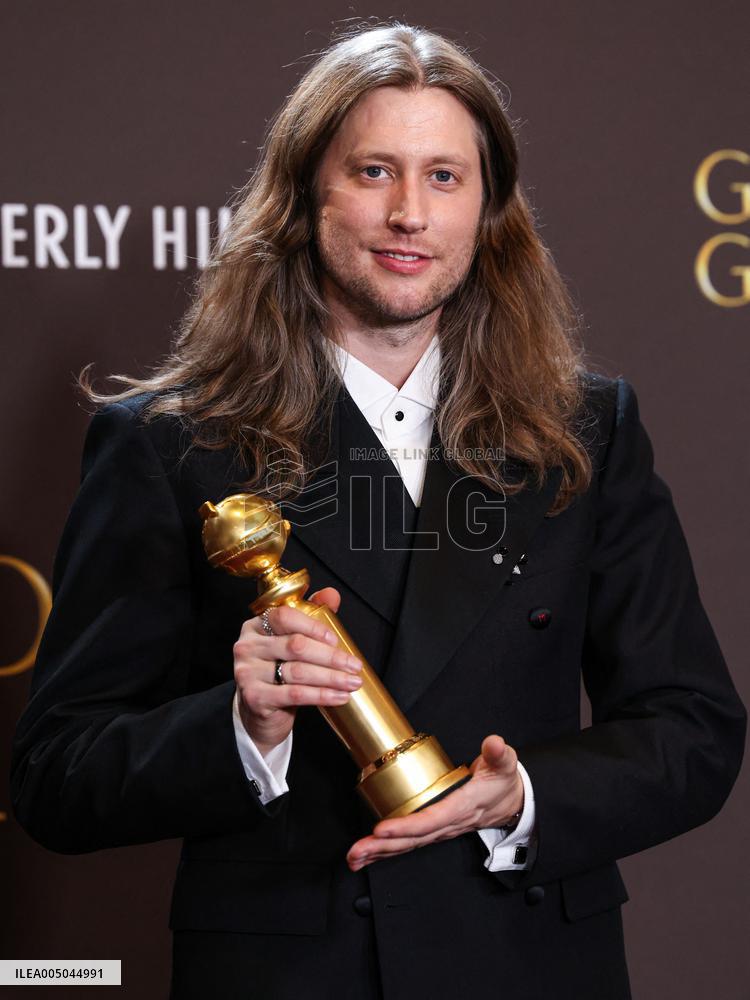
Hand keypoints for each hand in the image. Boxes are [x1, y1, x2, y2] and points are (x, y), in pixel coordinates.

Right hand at [234, 588, 362, 755]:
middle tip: (355, 666)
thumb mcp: (292, 641)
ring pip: (298, 671)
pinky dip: (321, 695)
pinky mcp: (254, 697)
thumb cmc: (278, 671)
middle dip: (331, 657)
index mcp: (255, 626)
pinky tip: (340, 697)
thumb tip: (332, 594)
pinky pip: (295, 694)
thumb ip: (311, 615)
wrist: (260, 711)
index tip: (336, 640)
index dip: (313, 627)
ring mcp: (247, 672)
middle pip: (296, 646)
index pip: (284, 617)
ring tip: (352, 682)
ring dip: (331, 677)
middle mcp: (247, 646)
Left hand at [346, 734, 523, 870]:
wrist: (512, 802)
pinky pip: (409, 844)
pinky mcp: (434, 831)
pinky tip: (366, 857)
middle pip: (413, 839)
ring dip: (379, 852)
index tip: (382, 828)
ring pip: (407, 845)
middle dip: (383, 846)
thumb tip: (493, 743)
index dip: (406, 826)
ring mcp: (440, 830)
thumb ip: (498, 753)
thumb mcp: (504, 764)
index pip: (431, 820)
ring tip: (354, 857)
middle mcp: (448, 823)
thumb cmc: (503, 783)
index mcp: (462, 807)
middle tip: (356, 850)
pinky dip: (385, 852)